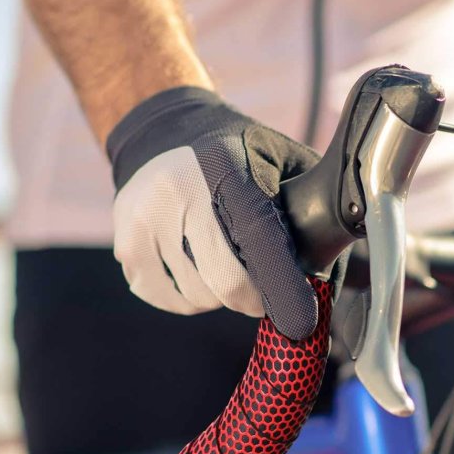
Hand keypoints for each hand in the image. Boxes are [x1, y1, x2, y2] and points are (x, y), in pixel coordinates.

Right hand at [108, 88, 319, 339]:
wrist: (164, 130)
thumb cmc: (239, 155)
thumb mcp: (285, 162)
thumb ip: (312, 215)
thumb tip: (329, 285)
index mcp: (225, 167)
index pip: (258, 239)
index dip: (282, 288)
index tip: (299, 323)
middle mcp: (177, 188)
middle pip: (224, 281)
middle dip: (254, 299)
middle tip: (265, 290)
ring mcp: (143, 217)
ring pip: (197, 297)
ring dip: (220, 295)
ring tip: (224, 259)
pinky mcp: (124, 243)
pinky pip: (167, 299)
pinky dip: (190, 297)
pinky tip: (196, 266)